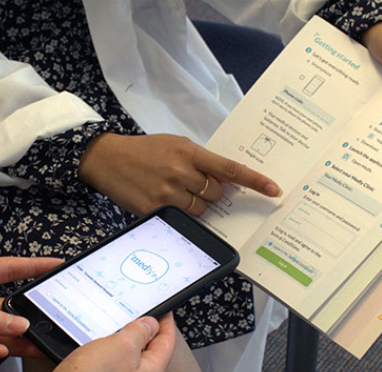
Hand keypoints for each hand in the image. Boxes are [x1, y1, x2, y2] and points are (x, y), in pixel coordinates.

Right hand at [29, 314, 176, 371]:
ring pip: (124, 358)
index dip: (166, 321)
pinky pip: (106, 367)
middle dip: (143, 330)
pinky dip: (103, 352)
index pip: (167, 342)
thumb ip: (139, 332)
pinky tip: (92, 345)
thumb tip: (151, 325)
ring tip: (112, 323)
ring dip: (119, 340)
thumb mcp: (122, 346)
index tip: (163, 307)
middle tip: (137, 310)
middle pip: (148, 351)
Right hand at [77, 133, 281, 215]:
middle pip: (216, 194)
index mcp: (189, 151)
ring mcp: (168, 192)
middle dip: (210, 191)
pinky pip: (183, 218)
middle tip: (190, 182)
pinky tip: (163, 197)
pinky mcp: (157, 209)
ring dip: (195, 204)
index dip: (255, 181)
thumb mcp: (175, 144)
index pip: (230, 169)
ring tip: (172, 189)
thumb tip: (224, 180)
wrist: (107, 159)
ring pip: (202, 209)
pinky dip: (180, 212)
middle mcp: (181, 171)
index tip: (274, 190)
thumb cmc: (144, 151)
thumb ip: (200, 160)